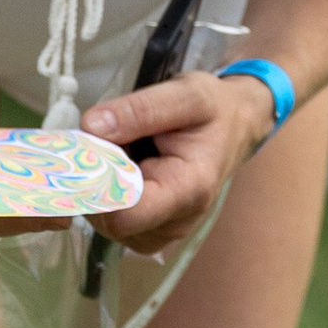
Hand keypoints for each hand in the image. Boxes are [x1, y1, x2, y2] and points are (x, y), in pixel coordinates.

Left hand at [81, 70, 278, 253]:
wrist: (236, 127)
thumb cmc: (214, 110)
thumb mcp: (185, 94)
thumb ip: (140, 109)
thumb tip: (91, 127)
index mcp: (188, 191)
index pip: (123, 214)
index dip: (98, 183)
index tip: (97, 146)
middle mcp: (176, 223)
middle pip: (108, 218)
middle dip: (97, 179)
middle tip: (114, 139)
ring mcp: (163, 233)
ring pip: (104, 220)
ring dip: (101, 184)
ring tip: (126, 151)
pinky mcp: (151, 233)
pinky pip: (111, 221)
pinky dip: (107, 194)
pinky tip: (126, 169)